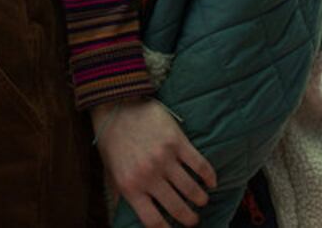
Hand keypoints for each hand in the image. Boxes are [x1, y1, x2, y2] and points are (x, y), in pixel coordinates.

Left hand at [92, 97, 215, 226]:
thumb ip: (124, 193)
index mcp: (130, 186)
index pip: (153, 221)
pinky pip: (201, 166)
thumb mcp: (111, 171)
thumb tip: (131, 215)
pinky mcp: (177, 142)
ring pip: (192, 190)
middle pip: (178, 209)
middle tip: (194, 218)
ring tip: (201, 200)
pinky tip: (211, 181)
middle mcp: (148, 176)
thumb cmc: (113, 140)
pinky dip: (210, 177)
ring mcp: (164, 159)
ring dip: (200, 199)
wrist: (115, 105)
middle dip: (190, 218)